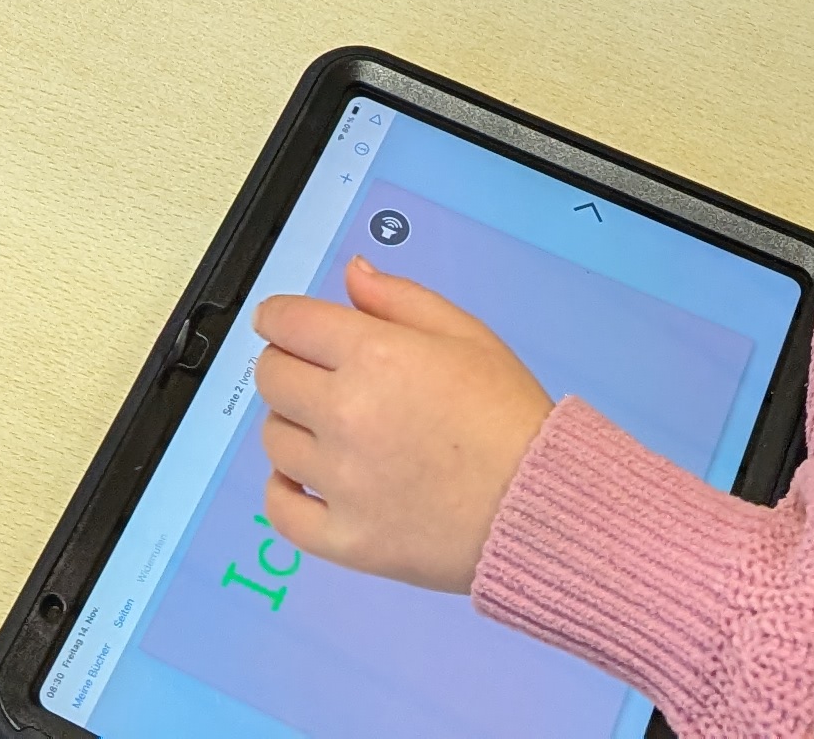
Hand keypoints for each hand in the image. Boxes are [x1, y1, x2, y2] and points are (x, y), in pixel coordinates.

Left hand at [251, 260, 553, 590]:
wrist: (541, 508)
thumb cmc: (510, 417)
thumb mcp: (467, 336)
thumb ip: (400, 299)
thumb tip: (351, 274)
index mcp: (376, 356)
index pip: (287, 322)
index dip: (279, 317)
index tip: (282, 324)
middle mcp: (347, 414)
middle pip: (272, 376)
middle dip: (286, 364)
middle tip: (314, 375)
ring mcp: (342, 482)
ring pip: (273, 439)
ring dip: (292, 425)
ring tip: (328, 430)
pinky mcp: (345, 539)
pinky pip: (281, 510)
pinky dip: (284, 491)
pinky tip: (305, 479)